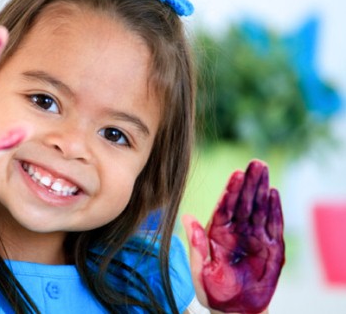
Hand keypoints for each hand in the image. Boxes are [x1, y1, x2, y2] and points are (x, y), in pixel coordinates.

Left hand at [182, 160, 284, 313]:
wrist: (233, 310)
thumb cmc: (212, 291)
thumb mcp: (200, 269)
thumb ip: (196, 244)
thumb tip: (186, 217)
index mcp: (217, 233)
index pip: (225, 207)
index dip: (230, 190)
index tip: (235, 174)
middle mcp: (237, 232)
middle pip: (244, 203)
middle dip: (249, 183)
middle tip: (255, 163)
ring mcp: (255, 239)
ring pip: (259, 210)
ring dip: (262, 190)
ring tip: (264, 171)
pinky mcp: (271, 250)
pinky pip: (273, 227)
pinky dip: (275, 211)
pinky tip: (274, 194)